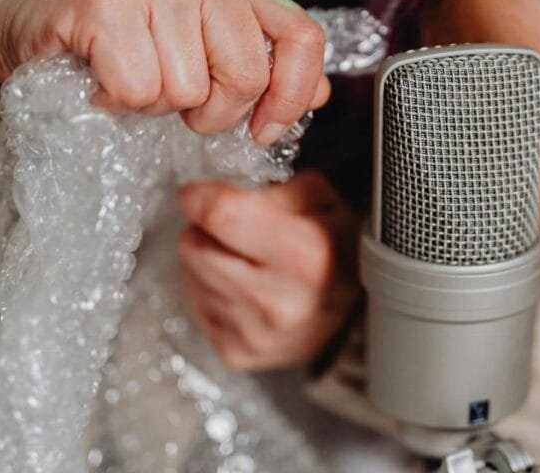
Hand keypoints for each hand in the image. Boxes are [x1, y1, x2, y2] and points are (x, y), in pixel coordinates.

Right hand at [0, 0, 329, 141]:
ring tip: (129, 77)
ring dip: (155, 105)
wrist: (26, 21)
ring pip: (189, 91)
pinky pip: (140, 90)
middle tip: (171, 95)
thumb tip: (321, 95)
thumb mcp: (201, 52)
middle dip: (209, 110)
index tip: (266, 130)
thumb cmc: (120, 44)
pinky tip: (101, 78)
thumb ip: (262, 67)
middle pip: (246, 76)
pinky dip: (117, 101)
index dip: (293, 95)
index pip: (302, 37)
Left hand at [176, 170, 361, 370]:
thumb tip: (220, 190)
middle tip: (231, 230)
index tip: (199, 194)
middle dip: (204, 229)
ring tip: (242, 260)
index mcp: (309, 257)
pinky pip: (195, 304)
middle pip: (196, 247)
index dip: (202, 198)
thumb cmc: (334, 248)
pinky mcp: (237, 353)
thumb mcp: (324, 201)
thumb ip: (274, 185)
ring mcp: (258, 335)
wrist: (349, 316)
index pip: (225, 217)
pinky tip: (240, 288)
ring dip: (207, 259)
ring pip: (191, 273)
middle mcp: (282, 303)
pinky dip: (210, 289)